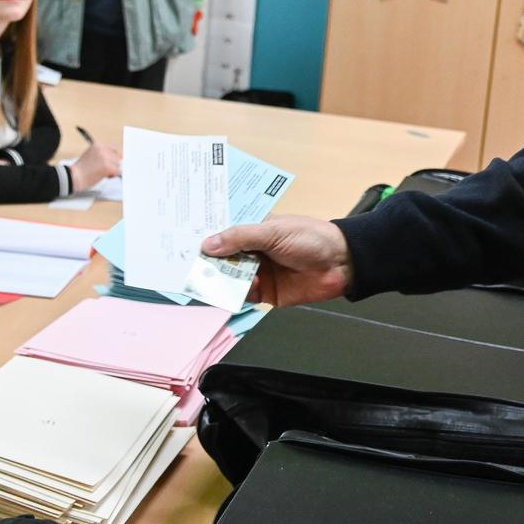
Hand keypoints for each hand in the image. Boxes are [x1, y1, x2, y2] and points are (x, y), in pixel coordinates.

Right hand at [70, 141, 120, 190]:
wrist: (74, 176)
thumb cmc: (80, 169)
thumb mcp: (90, 155)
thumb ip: (102, 155)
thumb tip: (115, 159)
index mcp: (98, 145)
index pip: (113, 149)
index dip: (114, 157)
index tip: (112, 162)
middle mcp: (102, 149)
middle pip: (117, 157)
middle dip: (113, 164)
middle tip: (103, 170)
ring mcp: (105, 158)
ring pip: (118, 165)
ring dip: (113, 170)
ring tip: (101, 173)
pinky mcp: (108, 167)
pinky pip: (117, 172)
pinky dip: (112, 176)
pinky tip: (104, 176)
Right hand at [201, 215, 351, 306]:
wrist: (342, 264)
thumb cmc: (313, 238)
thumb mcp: (274, 231)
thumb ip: (241, 237)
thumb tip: (209, 244)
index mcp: (253, 229)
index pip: (223, 231)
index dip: (205, 235)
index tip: (181, 238)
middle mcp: (251, 250)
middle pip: (221, 257)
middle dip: (205, 260)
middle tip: (186, 262)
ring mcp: (257, 271)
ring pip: (228, 277)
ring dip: (218, 278)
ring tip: (205, 277)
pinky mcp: (264, 292)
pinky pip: (242, 295)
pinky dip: (234, 294)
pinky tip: (231, 289)